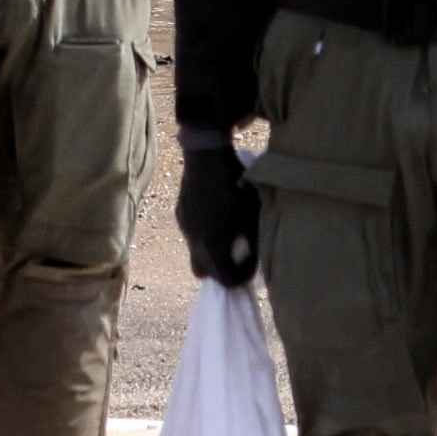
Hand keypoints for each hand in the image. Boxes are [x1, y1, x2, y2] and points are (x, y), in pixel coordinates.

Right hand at [176, 139, 262, 286]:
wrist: (207, 156)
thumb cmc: (237, 187)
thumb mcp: (254, 216)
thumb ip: (254, 242)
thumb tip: (256, 257)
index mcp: (212, 246)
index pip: (225, 279)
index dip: (241, 276)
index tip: (251, 264)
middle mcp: (194, 241)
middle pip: (204, 272)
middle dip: (220, 268)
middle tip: (237, 255)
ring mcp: (184, 227)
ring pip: (195, 251)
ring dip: (210, 250)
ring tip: (226, 233)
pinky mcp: (180, 212)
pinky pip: (191, 233)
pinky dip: (203, 233)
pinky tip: (215, 215)